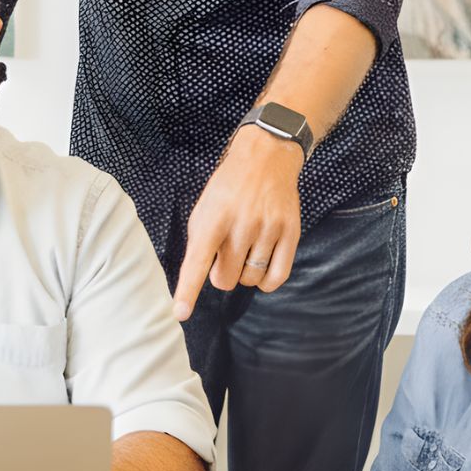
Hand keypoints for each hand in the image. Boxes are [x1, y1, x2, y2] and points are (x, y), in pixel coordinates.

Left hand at [171, 127, 303, 320]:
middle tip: (224, 255)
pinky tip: (261, 270)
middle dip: (221, 274)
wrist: (266, 157)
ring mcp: (268, 229)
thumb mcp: (204, 207)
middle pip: (225, 279)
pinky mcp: (291, 232)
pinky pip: (277, 276)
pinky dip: (266, 282)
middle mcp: (241, 225)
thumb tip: (200, 276)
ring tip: (244, 251)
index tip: (180, 313)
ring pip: (250, 279)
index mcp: (213, 218)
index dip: (188, 290)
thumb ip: (200, 241)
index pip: (196, 261)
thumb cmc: (228, 187)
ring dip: (244, 273)